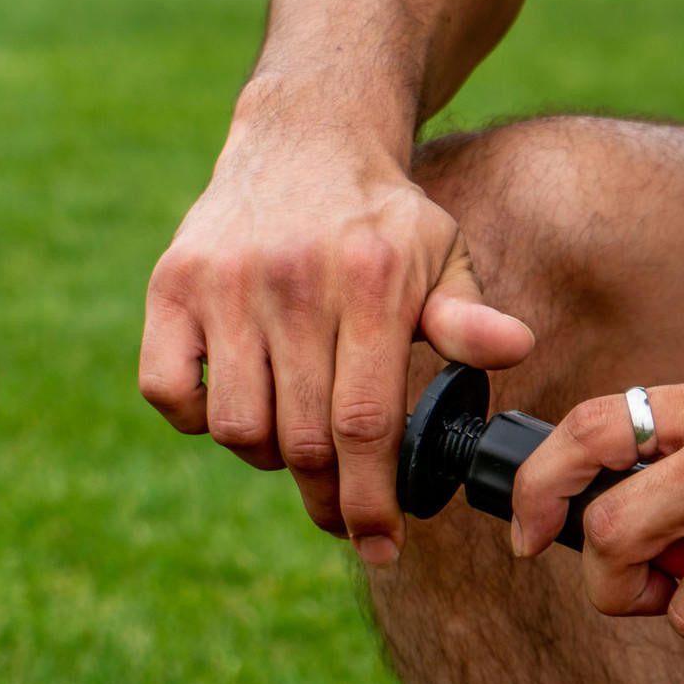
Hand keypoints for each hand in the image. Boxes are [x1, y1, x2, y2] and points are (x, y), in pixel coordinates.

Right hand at [138, 83, 534, 557]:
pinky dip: (200, 420)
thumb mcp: (441, 254)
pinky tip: (239, 406)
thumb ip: (466, 315)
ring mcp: (224, 283)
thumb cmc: (382, 217)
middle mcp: (292, 283)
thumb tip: (515, 349)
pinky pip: (169, 392)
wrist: (305, 136)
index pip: (368, 425)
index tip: (380, 546)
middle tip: (343, 513)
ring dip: (270, 459)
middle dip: (328, 498)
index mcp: (370, 283)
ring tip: (298, 443)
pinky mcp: (171, 284)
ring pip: (238, 428)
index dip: (371, 501)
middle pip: (303, 440)